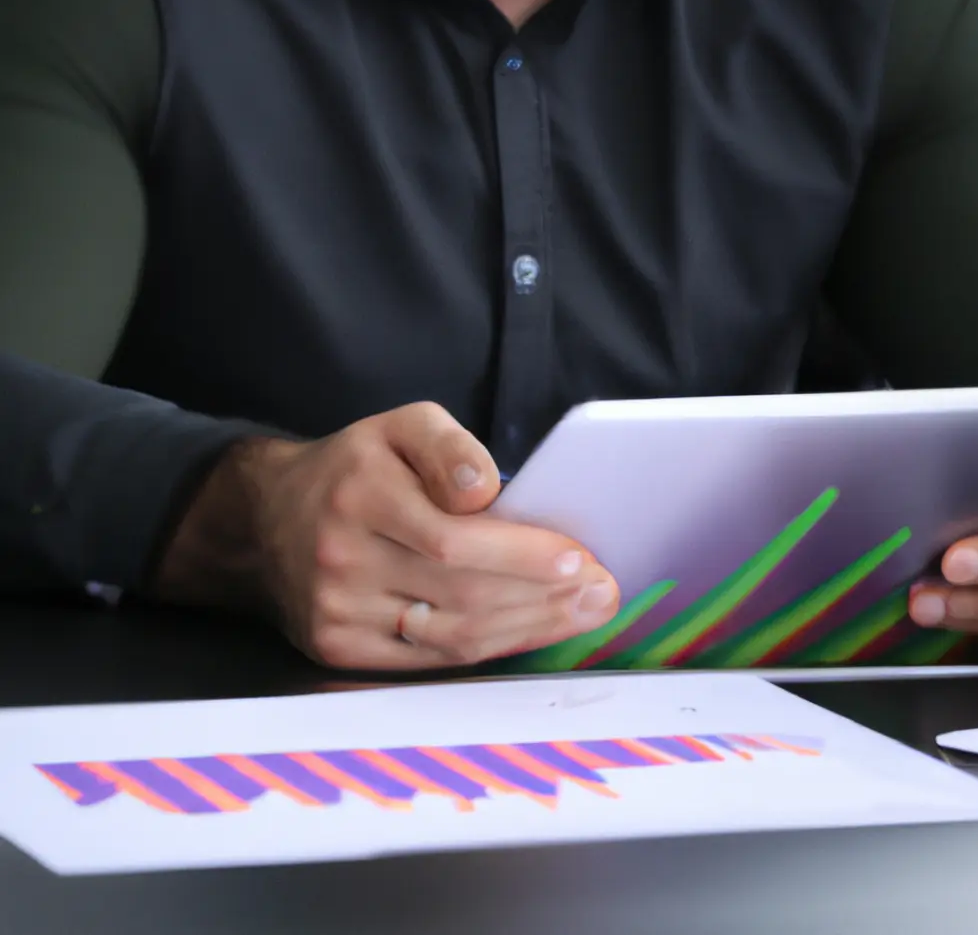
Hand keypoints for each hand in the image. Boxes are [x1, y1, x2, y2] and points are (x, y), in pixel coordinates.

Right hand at [157, 403, 619, 669]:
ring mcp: (336, 611)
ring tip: (581, 615)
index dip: (522, 554)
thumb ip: (448, 446)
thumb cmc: (356, 468)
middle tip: (602, 594)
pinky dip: (487, 649)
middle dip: (543, 597)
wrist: (267, 520)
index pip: (454, 538)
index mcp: (360, 492)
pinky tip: (529, 632)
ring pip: (450, 634)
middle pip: (461, 592)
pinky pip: (428, 660)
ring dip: (527, 628)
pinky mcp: (336, 648)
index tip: (580, 559)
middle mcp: (342, 557)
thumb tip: (485, 491)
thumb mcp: (400, 425)